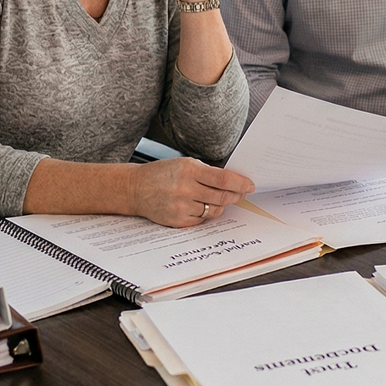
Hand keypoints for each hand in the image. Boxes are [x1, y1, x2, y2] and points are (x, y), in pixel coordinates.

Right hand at [121, 157, 254, 227]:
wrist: (135, 189)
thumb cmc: (162, 174)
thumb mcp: (185, 164)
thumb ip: (207, 172)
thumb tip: (233, 181)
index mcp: (189, 170)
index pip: (223, 179)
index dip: (240, 183)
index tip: (250, 185)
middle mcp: (185, 189)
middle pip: (222, 197)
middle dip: (236, 196)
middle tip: (242, 194)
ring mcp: (181, 207)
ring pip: (214, 210)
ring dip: (222, 205)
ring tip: (221, 199)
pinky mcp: (178, 221)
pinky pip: (202, 220)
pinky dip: (206, 213)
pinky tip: (202, 206)